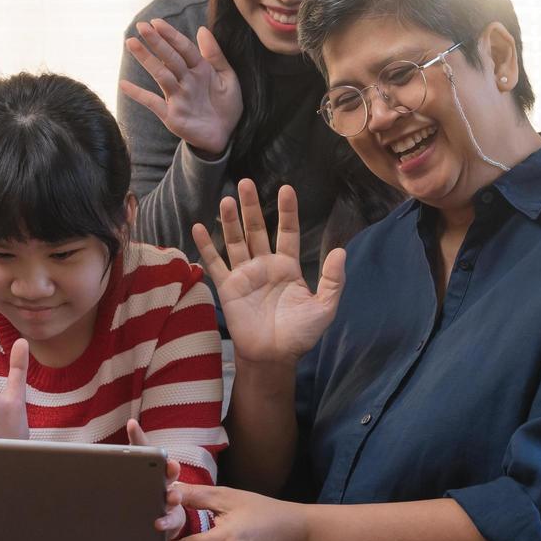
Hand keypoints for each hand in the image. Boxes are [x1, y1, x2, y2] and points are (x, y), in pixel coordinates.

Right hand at [121, 20, 242, 156]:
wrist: (226, 136)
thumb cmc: (227, 105)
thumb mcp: (228, 77)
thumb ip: (215, 55)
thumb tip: (202, 29)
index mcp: (200, 69)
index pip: (184, 48)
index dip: (171, 35)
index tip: (157, 22)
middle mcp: (186, 81)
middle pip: (169, 58)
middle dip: (156, 42)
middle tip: (141, 26)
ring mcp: (177, 97)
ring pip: (160, 75)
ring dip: (146, 59)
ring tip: (131, 43)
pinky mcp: (171, 116)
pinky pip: (153, 103)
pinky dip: (139, 94)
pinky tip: (124, 84)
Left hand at [127, 418, 184, 535]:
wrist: (155, 517)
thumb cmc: (144, 490)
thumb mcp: (135, 470)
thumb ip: (131, 451)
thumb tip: (131, 423)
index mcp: (153, 467)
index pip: (149, 451)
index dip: (141, 438)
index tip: (133, 427)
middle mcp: (165, 481)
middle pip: (170, 472)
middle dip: (171, 468)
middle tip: (171, 466)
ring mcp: (170, 501)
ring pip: (175, 496)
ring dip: (173, 496)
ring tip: (170, 497)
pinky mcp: (172, 520)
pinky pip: (170, 521)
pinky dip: (164, 522)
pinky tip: (157, 523)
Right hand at [192, 180, 344, 365]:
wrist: (273, 357)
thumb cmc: (300, 334)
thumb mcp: (324, 307)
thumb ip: (332, 280)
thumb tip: (340, 250)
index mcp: (287, 267)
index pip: (287, 232)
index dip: (287, 211)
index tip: (286, 188)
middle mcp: (264, 265)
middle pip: (257, 230)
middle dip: (252, 207)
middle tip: (246, 183)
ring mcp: (244, 275)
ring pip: (236, 241)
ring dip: (231, 221)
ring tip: (228, 200)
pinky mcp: (227, 287)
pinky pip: (215, 263)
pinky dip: (207, 246)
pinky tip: (199, 227)